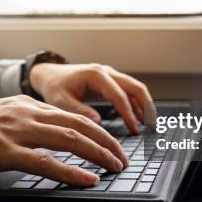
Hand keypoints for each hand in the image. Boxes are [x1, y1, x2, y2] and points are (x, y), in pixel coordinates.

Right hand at [0, 95, 127, 185]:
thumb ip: (18, 126)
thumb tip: (41, 143)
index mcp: (22, 104)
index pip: (70, 114)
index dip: (96, 130)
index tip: (112, 144)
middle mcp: (23, 111)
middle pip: (78, 124)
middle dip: (107, 142)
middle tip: (124, 158)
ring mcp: (13, 129)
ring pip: (69, 139)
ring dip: (98, 154)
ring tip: (116, 167)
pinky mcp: (1, 150)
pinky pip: (45, 162)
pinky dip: (71, 172)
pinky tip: (87, 180)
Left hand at [29, 63, 153, 133]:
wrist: (49, 75)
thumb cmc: (54, 87)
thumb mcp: (60, 101)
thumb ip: (79, 110)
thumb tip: (98, 123)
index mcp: (95, 75)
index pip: (119, 95)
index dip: (128, 113)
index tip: (134, 129)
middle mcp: (106, 72)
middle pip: (134, 87)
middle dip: (146, 106)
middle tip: (152, 126)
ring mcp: (109, 75)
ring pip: (134, 87)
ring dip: (144, 104)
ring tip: (149, 124)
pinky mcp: (109, 80)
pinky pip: (128, 90)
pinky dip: (136, 103)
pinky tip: (139, 117)